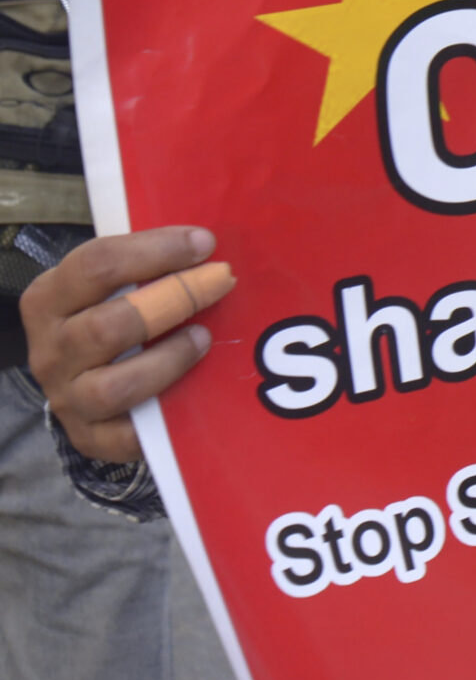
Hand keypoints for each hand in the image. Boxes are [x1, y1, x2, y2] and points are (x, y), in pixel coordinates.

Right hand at [24, 228, 232, 464]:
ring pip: (115, 385)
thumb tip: (210, 245)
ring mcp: (67, 397)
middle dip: (176, 298)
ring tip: (204, 338)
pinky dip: (163, 409)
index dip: (155, 251)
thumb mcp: (111, 285)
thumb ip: (145, 266)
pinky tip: (193, 387)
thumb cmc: (111, 317)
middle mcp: (51, 350)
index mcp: (49, 299)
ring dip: (169, 358)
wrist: (82, 382)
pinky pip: (129, 433)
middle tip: (222, 281)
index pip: (95, 266)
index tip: (204, 243)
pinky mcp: (90, 437)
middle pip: (109, 325)